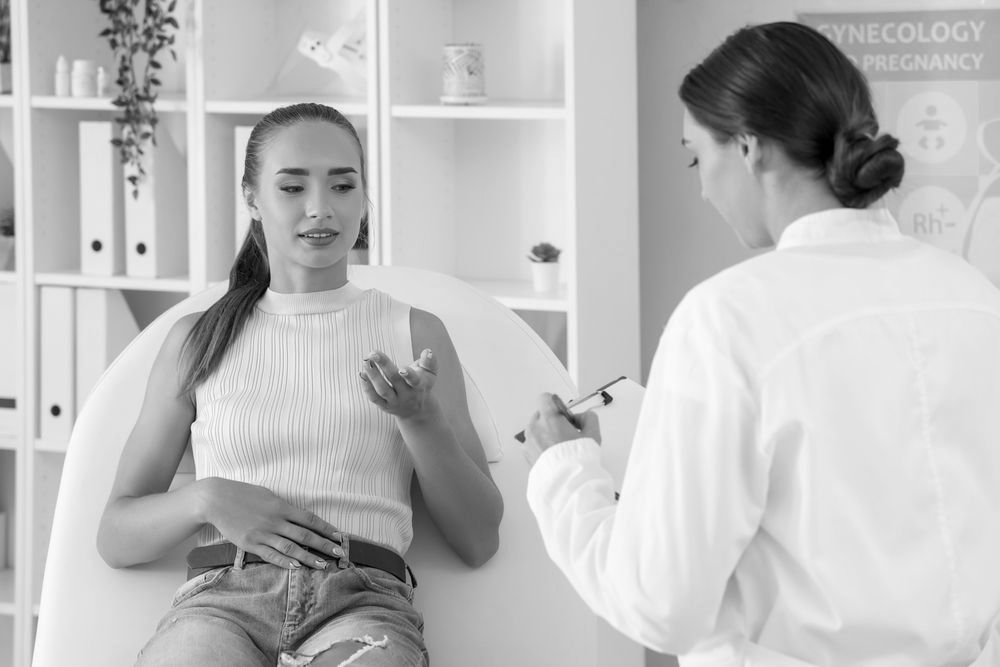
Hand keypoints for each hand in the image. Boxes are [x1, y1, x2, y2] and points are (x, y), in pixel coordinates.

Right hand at [200, 478, 342, 569]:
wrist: (216, 499)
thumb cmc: (243, 494)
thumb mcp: (268, 495)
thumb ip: (283, 506)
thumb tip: (298, 517)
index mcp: (281, 506)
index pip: (309, 519)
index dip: (326, 529)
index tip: (338, 537)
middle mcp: (275, 520)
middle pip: (304, 535)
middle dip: (324, 545)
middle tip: (339, 554)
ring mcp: (262, 533)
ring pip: (290, 548)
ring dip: (308, 557)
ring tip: (322, 565)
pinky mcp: (250, 544)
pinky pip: (270, 555)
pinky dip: (285, 562)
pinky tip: (296, 567)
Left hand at [359, 349, 437, 419]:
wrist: (417, 410)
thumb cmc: (422, 384)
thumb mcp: (430, 374)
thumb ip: (430, 362)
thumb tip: (427, 352)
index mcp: (419, 386)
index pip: (414, 381)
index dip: (408, 375)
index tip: (401, 369)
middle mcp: (407, 395)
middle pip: (394, 380)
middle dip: (384, 366)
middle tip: (373, 353)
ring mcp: (395, 402)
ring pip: (382, 390)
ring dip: (372, 376)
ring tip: (365, 361)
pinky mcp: (384, 406)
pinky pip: (374, 398)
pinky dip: (366, 386)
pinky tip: (361, 373)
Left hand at [522, 393, 600, 465]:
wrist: (567, 481)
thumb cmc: (577, 458)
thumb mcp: (592, 433)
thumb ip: (588, 417)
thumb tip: (582, 417)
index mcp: (548, 418)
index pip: (545, 398)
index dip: (555, 403)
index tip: (563, 413)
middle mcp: (534, 427)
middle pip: (541, 415)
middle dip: (551, 421)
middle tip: (565, 433)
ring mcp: (528, 441)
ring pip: (536, 430)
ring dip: (545, 434)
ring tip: (559, 447)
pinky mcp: (526, 454)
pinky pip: (532, 444)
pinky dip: (540, 447)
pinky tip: (553, 456)